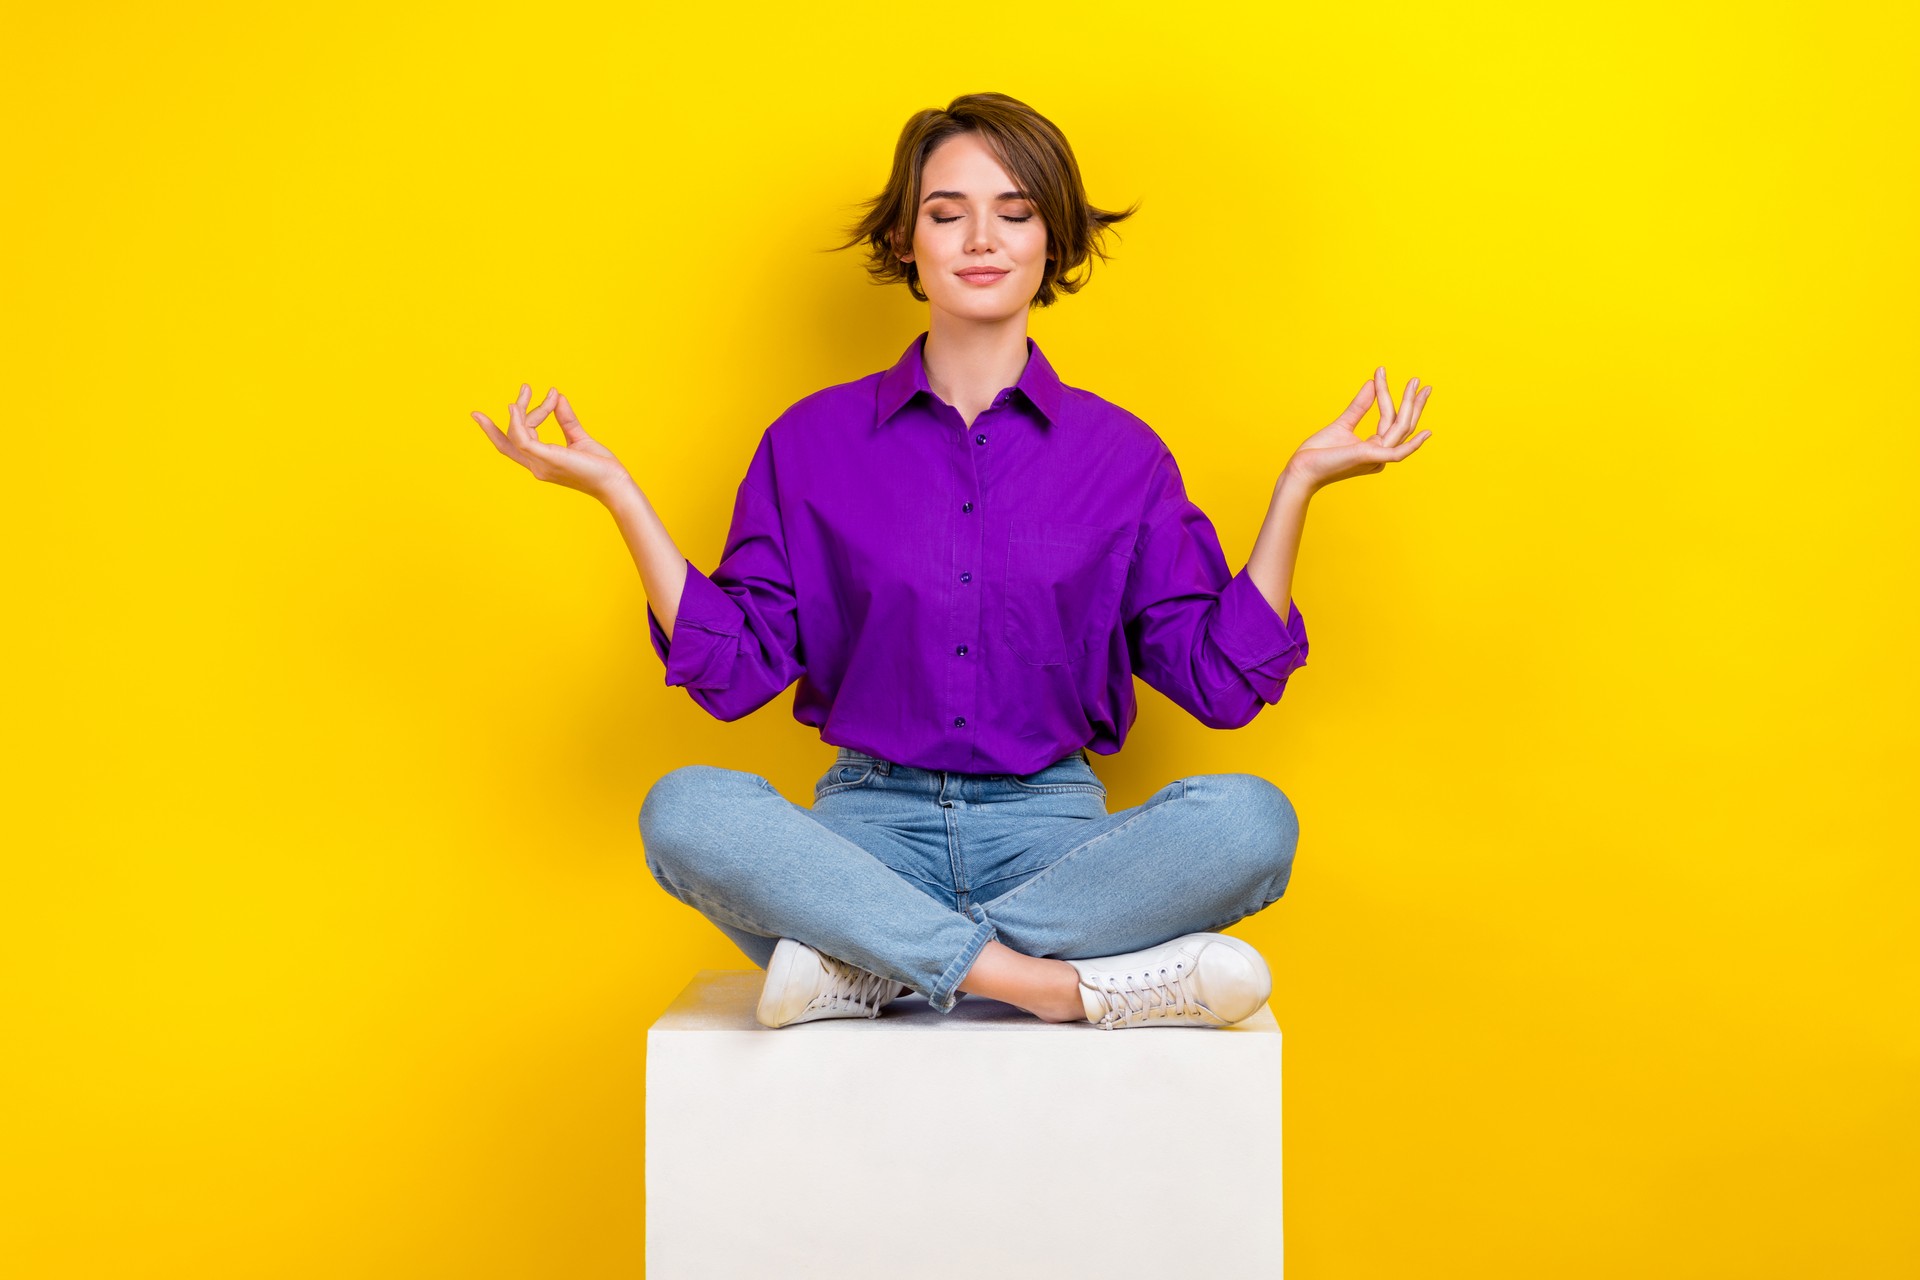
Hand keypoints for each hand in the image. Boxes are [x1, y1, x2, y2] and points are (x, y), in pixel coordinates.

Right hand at [472, 384, 632, 503]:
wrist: (614, 483)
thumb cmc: (600, 466)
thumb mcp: (579, 438)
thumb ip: (566, 419)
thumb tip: (558, 396)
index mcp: (542, 461)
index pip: (515, 443)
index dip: (520, 419)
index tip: (547, 394)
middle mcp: (537, 465)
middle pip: (510, 438)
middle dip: (513, 412)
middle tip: (525, 387)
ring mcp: (540, 464)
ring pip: (516, 435)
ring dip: (519, 410)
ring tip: (526, 389)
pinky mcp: (547, 459)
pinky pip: (522, 439)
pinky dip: (517, 422)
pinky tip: (516, 406)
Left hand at [1283, 367, 1433, 492]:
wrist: (1302, 469)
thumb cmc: (1318, 453)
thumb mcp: (1342, 424)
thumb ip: (1359, 406)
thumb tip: (1371, 383)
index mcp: (1374, 448)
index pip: (1389, 418)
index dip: (1388, 394)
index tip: (1381, 372)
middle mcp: (1380, 455)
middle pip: (1402, 424)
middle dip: (1412, 401)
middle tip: (1419, 380)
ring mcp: (1376, 458)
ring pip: (1400, 428)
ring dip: (1410, 405)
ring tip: (1415, 383)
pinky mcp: (1370, 458)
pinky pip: (1398, 453)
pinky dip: (1413, 444)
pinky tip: (1426, 433)